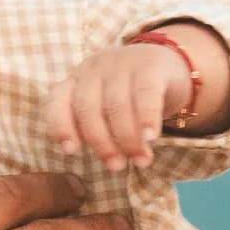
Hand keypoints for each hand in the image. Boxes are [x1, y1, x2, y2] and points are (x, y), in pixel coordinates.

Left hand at [46, 29, 228, 169]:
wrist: (170, 64)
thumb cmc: (131, 96)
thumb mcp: (107, 108)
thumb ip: (96, 128)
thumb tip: (106, 160)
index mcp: (77, 80)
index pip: (58, 101)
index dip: (61, 126)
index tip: (70, 151)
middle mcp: (94, 68)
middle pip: (88, 109)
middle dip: (102, 143)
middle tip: (116, 166)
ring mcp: (121, 63)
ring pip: (117, 105)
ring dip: (128, 139)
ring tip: (140, 160)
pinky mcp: (150, 65)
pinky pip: (146, 95)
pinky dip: (146, 119)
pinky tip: (150, 138)